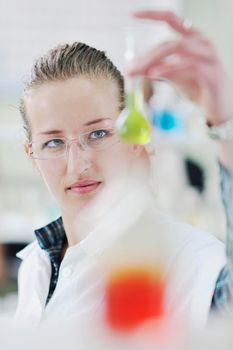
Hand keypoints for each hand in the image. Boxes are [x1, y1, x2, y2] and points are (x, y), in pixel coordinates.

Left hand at [127, 10, 232, 126]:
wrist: (218, 106)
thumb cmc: (197, 86)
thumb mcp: (174, 75)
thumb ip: (156, 69)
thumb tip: (133, 68)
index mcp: (192, 38)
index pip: (171, 19)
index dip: (152, 14)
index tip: (133, 15)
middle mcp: (201, 42)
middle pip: (169, 43)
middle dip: (146, 56)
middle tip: (130, 69)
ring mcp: (208, 56)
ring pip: (178, 49)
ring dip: (155, 60)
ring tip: (140, 71)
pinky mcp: (210, 73)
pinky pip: (188, 66)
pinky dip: (170, 69)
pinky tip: (155, 74)